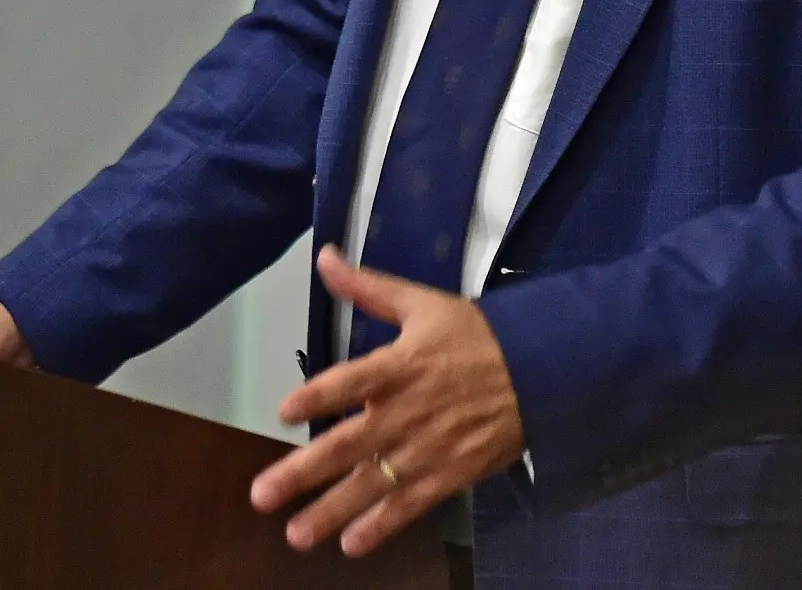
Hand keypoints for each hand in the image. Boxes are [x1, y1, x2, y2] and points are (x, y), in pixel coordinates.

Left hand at [248, 246, 524, 556]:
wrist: (540, 371)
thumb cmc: (475, 336)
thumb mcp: (422, 303)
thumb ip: (368, 288)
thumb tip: (325, 257)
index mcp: (397, 366)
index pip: (348, 382)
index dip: (316, 397)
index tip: (283, 413)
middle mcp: (404, 412)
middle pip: (346, 446)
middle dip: (301, 473)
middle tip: (261, 496)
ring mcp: (425, 448)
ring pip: (370, 485)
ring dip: (330, 512)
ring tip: (295, 535)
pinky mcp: (448, 475)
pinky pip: (408, 505)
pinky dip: (381, 526)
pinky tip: (350, 544)